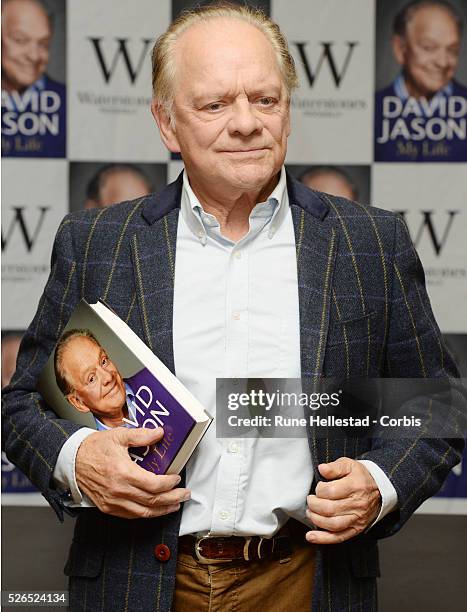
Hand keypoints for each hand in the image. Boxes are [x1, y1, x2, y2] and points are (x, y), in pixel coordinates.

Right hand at [75, 427, 189, 518]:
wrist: (71, 460)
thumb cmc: (94, 448)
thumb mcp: (119, 436)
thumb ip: (141, 435)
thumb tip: (159, 433)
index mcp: (123, 473)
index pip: (153, 485)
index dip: (169, 484)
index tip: (177, 479)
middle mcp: (118, 491)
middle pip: (152, 501)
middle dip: (172, 499)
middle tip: (184, 495)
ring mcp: (112, 502)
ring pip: (143, 513)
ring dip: (162, 510)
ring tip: (175, 505)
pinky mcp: (107, 507)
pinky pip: (130, 515)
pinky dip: (145, 514)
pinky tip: (154, 509)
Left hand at [305, 457, 380, 543]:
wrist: (380, 489)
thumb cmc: (361, 477)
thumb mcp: (349, 465)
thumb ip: (334, 467)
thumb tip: (322, 469)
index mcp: (354, 486)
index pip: (331, 491)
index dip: (319, 490)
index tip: (318, 487)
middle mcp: (357, 505)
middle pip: (329, 509)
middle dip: (314, 505)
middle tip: (311, 500)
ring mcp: (356, 519)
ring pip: (333, 525)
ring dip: (316, 520)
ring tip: (310, 512)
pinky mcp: (356, 529)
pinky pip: (338, 537)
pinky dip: (323, 539)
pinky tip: (311, 536)